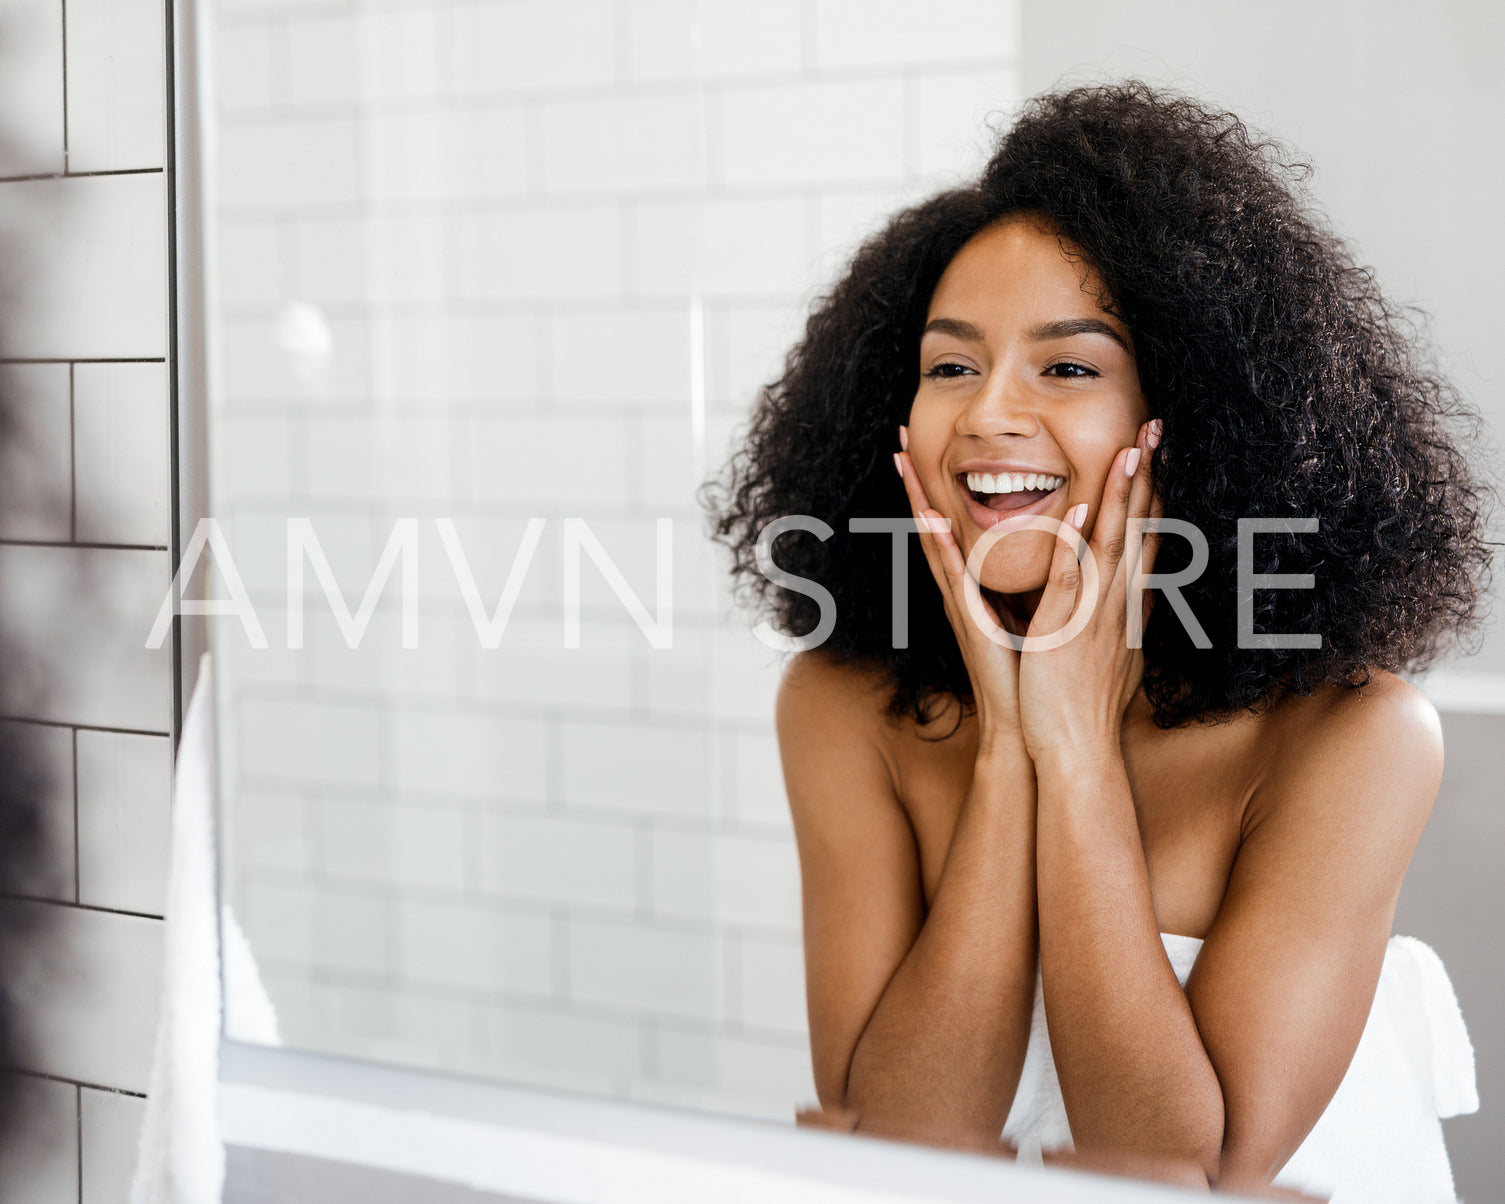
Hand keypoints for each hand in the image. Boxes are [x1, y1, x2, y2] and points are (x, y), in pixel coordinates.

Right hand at [895, 432, 1023, 754]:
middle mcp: (966, 594)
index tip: (924, 452)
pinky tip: (934, 517)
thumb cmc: (1037, 685)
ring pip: (936, 543)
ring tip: (903, 461)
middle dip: (916, 483)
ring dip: (918, 500)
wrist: (1031, 734)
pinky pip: (957, 578)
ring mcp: (963, 608)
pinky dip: (945, 548)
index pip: (956, 529)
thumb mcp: (1042, 623)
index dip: (939, 490)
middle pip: (935, 526)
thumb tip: (1062, 555)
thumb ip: (1043, 589)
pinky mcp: (972, 625)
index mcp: (981, 591)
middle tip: (898, 439)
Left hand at [1016, 419, 1162, 765]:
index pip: (1148, 537)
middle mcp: (1119, 602)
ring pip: (1112, 541)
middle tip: (1157, 426)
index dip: (1156, 492)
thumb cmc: (1084, 705)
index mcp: (1126, 605)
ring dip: (1120, 493)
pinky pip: (1071, 578)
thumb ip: (1121, 620)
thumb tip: (1134, 600)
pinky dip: (1074, 544)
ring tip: (1129, 448)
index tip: (1160, 452)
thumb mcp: (1112, 654)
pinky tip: (1077, 510)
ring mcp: (1097, 613)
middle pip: (1141, 526)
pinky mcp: (1067, 628)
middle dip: (1148, 474)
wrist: (1076, 750)